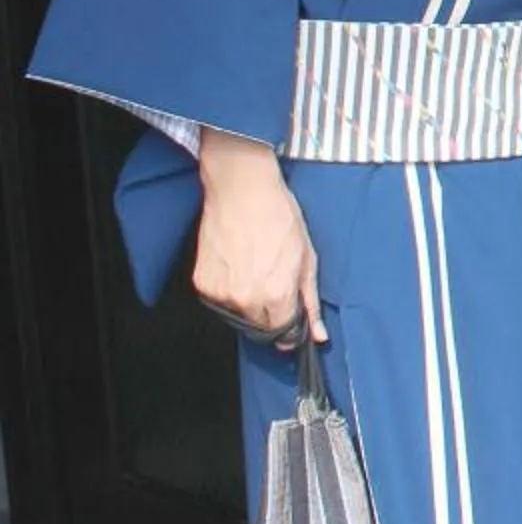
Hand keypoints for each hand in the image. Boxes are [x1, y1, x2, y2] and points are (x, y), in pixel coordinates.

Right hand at [193, 130, 323, 343]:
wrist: (241, 188)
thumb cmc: (278, 216)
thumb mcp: (306, 257)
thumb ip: (310, 300)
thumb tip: (318, 335)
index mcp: (276, 295)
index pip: (284, 332)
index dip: (291, 324)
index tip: (291, 313)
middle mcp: (246, 300)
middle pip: (261, 326)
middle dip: (271, 312)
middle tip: (272, 280)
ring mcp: (220, 293)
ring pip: (239, 314)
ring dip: (249, 301)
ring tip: (254, 267)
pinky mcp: (202, 283)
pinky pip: (219, 299)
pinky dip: (229, 289)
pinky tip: (236, 264)